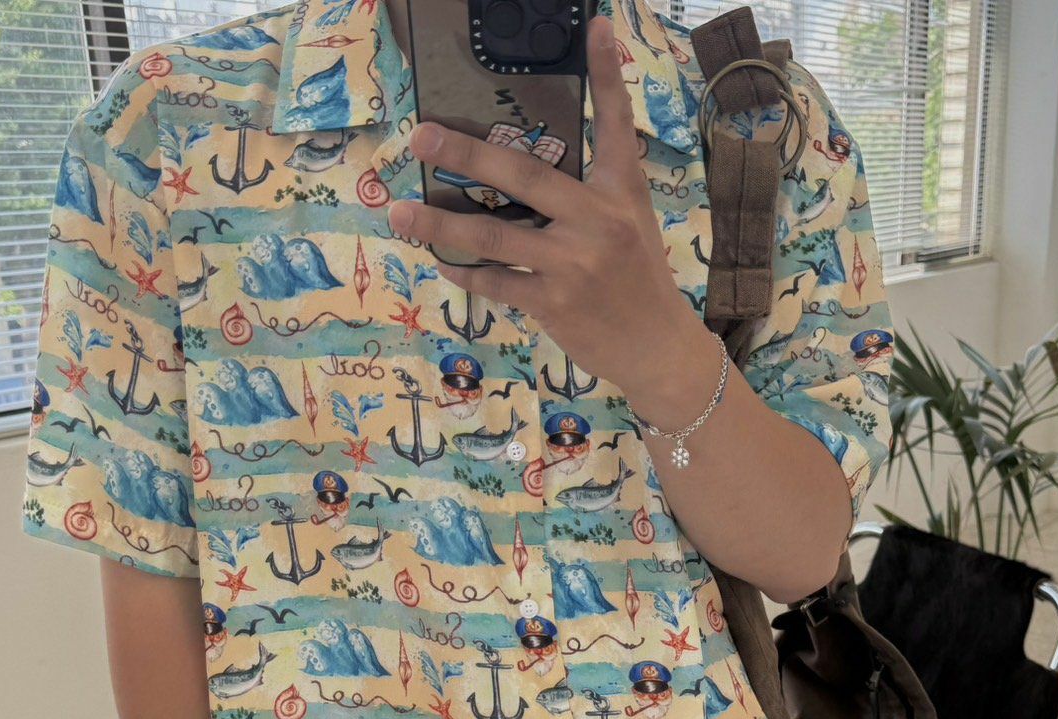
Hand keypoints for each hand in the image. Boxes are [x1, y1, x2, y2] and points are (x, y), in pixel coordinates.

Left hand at [388, 13, 706, 404]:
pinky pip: (495, 282)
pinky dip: (463, 272)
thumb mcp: (630, 222)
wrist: (657, 347)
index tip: (595, 26)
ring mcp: (573, 264)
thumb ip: (592, 190)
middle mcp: (597, 221)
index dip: (605, 73)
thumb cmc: (638, 280)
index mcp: (619, 192)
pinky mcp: (553, 304)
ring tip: (400, 213)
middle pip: (523, 175)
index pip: (613, 123)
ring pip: (493, 236)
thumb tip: (532, 168)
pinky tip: (440, 260)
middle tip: (422, 135)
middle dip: (467, 152)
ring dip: (440, 225)